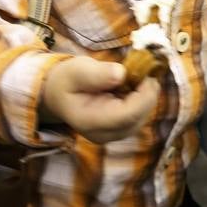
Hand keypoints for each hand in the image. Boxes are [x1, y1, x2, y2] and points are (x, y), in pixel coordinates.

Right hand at [40, 56, 159, 144]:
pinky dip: (142, 100)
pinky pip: (139, 117)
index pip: (127, 115)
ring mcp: (112, 135)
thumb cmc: (67, 80)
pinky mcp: (119, 130)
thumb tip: (121, 74)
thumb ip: (97, 74)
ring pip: (142, 118)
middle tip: (144, 71)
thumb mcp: (77, 70)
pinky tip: (133, 86)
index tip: (146, 74)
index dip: (143, 96)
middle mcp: (103, 135)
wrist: (58, 95)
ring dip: (146, 96)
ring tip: (136, 77)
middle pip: (138, 118)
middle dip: (147, 94)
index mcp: (89, 122)